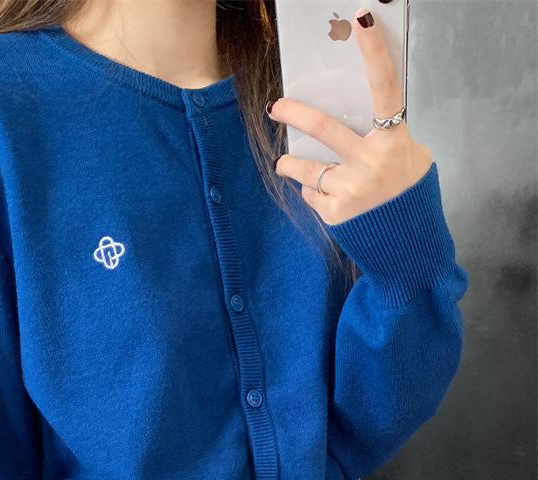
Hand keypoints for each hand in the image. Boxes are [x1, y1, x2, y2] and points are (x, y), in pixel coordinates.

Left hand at [266, 6, 432, 224]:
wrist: (409, 250)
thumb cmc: (408, 198)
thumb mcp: (410, 160)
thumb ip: (385, 138)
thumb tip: (353, 118)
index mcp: (394, 143)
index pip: (385, 89)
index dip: (375, 52)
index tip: (361, 19)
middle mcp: (371, 164)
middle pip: (324, 128)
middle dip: (294, 112)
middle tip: (275, 106)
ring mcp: (351, 190)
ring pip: (308, 168)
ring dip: (292, 165)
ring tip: (285, 163)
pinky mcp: (335, 214)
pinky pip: (312, 193)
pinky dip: (315, 192)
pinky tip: (330, 199)